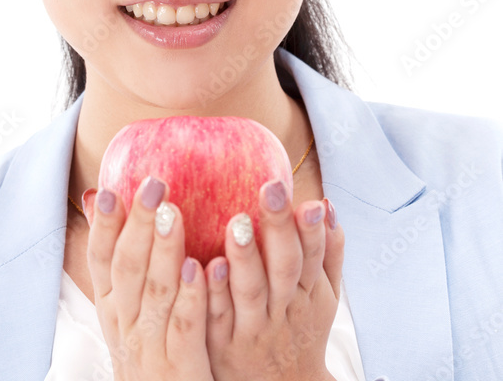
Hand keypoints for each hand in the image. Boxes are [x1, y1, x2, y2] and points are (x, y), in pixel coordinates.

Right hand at [83, 175, 214, 380]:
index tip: (108, 190)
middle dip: (137, 225)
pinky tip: (201, 268)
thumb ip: (118, 259)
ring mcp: (151, 347)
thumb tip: (93, 196)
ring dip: (164, 251)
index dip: (101, 227)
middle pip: (127, 269)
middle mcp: (126, 326)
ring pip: (155, 293)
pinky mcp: (180, 369)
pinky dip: (190, 297)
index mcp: (113, 309)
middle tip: (153, 185)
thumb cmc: (152, 352)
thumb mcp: (127, 310)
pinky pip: (184, 328)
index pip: (101, 261)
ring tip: (174, 213)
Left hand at [204, 181, 343, 380]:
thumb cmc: (299, 328)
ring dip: (245, 257)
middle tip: (270, 190)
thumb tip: (325, 204)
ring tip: (237, 222)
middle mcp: (284, 308)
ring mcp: (253, 327)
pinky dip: (215, 292)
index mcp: (309, 292)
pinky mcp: (222, 344)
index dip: (310, 228)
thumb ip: (327, 251)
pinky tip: (206, 265)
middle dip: (279, 228)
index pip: (312, 255)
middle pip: (284, 267)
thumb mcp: (323, 295)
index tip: (305, 199)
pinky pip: (218, 316)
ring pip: (251, 291)